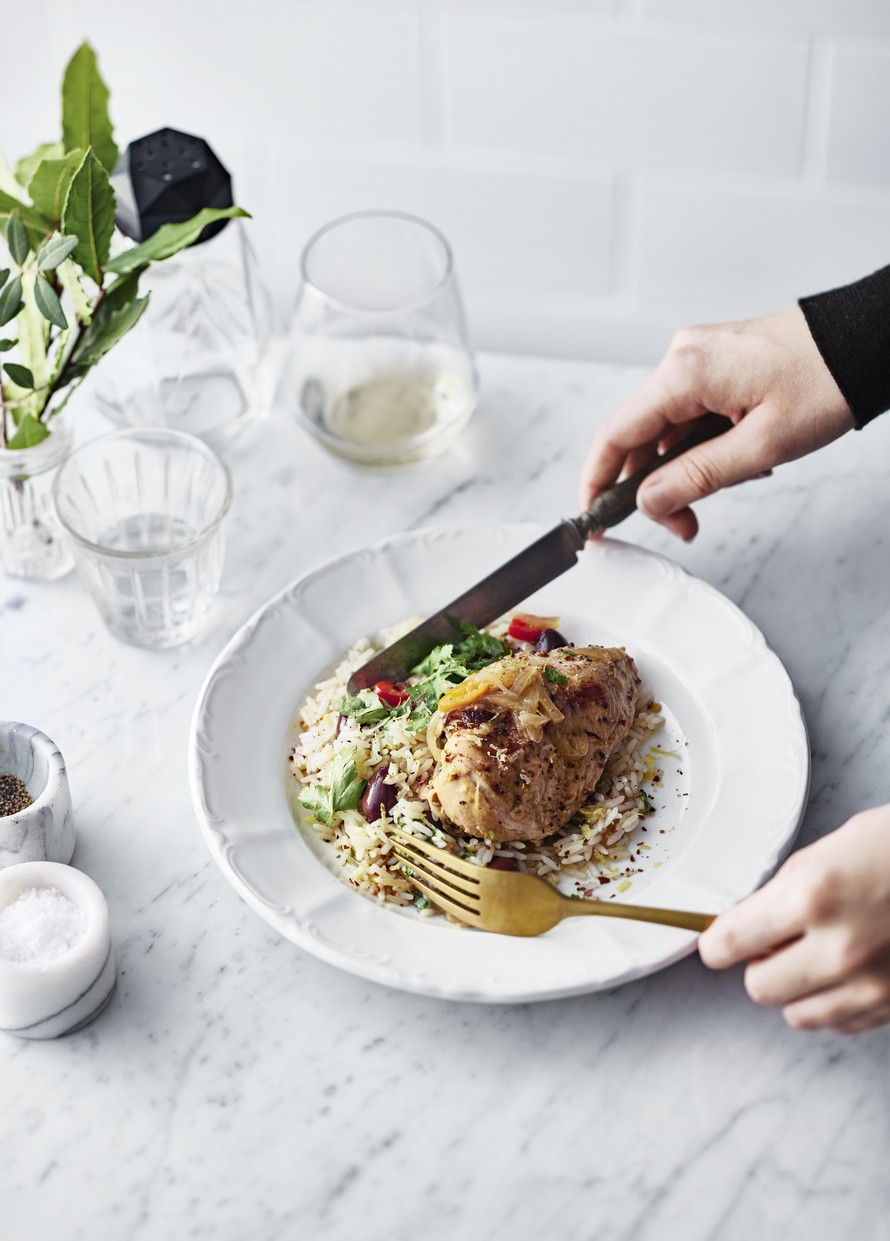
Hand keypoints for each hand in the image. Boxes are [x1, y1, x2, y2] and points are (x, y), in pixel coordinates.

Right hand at [580, 306, 854, 539]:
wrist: (868, 339)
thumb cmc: (828, 380)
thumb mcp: (761, 446)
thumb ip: (696, 477)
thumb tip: (648, 501)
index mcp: (684, 372)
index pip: (615, 434)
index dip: (597, 482)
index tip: (593, 519)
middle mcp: (682, 358)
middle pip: (639, 436)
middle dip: (653, 486)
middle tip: (682, 523)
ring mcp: (697, 358)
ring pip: (665, 429)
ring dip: (683, 469)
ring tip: (725, 488)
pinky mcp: (715, 364)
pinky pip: (689, 413)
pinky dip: (701, 445)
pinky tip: (735, 459)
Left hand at [698, 806, 889, 1033]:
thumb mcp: (830, 850)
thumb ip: (785, 890)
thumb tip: (749, 920)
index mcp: (813, 897)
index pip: (731, 941)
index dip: (716, 943)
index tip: (716, 943)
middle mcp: (839, 948)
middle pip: (759, 988)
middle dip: (759, 964)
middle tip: (775, 942)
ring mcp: (872, 984)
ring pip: (798, 1016)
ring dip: (796, 989)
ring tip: (815, 956)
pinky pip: (841, 1023)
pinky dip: (835, 1002)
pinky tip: (848, 970)